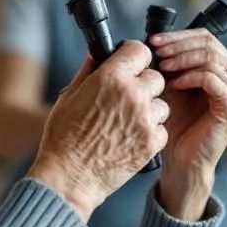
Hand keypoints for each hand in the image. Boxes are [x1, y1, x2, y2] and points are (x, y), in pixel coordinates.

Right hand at [28, 41, 168, 221]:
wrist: (69, 176)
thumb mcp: (69, 97)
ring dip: (149, 110)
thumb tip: (97, 56)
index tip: (131, 65)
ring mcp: (145, 120)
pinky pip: (162, 129)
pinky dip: (151, 133)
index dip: (134, 57)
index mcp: (110, 78)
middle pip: (156, 77)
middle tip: (127, 99)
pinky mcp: (152, 143)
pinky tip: (131, 138)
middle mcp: (132, 95)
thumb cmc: (64, 138)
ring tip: (128, 122)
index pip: (140, 50)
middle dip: (143, 86)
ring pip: (162, 104)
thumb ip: (88, 72)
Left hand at [149, 29, 226, 218]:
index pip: (206, 38)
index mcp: (226, 68)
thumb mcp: (172, 85)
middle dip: (178, 45)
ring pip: (211, 59)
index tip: (153, 40)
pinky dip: (189, 77)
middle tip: (155, 51)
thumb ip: (171, 63)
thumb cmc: (176, 125)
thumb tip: (155, 39)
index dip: (178, 36)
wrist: (182, 160)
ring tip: (161, 68)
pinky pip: (211, 79)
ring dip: (182, 60)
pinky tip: (173, 84)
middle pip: (209, 44)